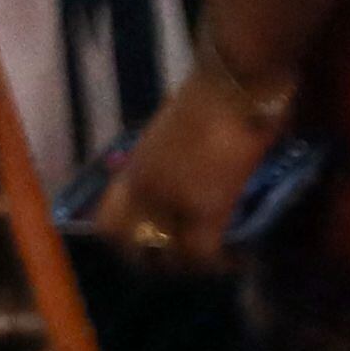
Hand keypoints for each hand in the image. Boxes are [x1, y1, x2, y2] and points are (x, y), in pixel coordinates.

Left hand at [92, 66, 283, 271]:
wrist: (234, 84)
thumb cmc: (211, 97)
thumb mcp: (175, 134)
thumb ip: (171, 162)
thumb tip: (186, 180)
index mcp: (134, 167)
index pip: (109, 221)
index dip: (126, 241)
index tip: (153, 245)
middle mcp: (143, 188)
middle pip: (130, 244)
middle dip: (155, 262)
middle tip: (185, 264)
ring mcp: (171, 199)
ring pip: (168, 256)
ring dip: (191, 267)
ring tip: (217, 264)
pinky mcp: (206, 206)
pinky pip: (205, 252)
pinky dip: (222, 262)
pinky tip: (240, 258)